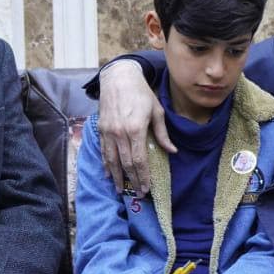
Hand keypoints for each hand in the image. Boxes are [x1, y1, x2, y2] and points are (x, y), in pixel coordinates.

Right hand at [97, 60, 174, 195]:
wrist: (118, 78)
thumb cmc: (141, 93)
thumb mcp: (157, 111)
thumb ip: (163, 134)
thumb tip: (172, 151)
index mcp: (136, 129)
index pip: (139, 160)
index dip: (143, 177)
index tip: (146, 189)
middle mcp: (120, 133)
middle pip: (125, 164)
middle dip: (132, 181)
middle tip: (137, 195)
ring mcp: (108, 132)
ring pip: (111, 160)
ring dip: (116, 177)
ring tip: (120, 190)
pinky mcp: (101, 129)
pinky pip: (103, 151)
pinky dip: (105, 164)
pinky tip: (108, 174)